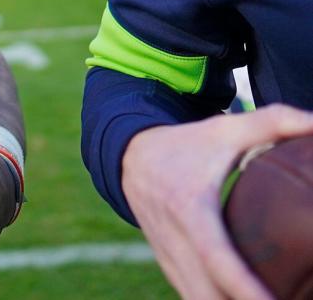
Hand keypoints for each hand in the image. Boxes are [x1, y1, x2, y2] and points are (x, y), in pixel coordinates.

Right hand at [122, 104, 312, 299]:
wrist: (129, 155)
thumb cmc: (187, 144)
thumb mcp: (224, 129)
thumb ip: (274, 122)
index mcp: (189, 209)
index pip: (217, 258)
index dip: (246, 289)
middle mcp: (174, 239)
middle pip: (206, 294)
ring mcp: (168, 256)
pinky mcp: (169, 266)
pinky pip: (193, 297)